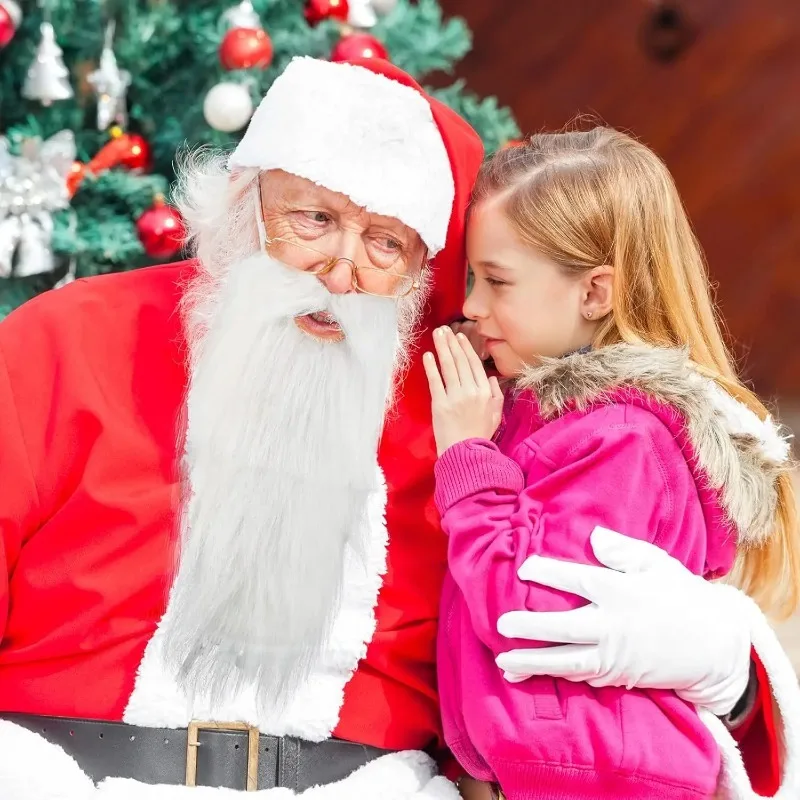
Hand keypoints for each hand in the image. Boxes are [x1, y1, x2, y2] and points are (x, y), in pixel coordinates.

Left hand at [423, 326, 503, 456]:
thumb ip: (496, 395)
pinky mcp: (440, 404)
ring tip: (437, 335)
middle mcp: (471, 391)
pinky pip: (436, 381)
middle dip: (452, 343)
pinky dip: (431, 367)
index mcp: (485, 392)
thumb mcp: (496, 414)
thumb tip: (491, 378)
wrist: (465, 453)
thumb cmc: (479, 435)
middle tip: (445, 329)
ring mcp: (455, 396)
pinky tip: (428, 355)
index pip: (474, 365)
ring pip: (448, 367)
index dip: (466, 349)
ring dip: (442, 348)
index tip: (459, 337)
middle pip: (460, 361)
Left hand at [495, 526, 753, 715]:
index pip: (579, 579)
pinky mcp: (618, 675)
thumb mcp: (658, 564)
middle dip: (532, 627)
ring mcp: (616, 655)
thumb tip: (594, 536)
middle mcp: (614, 625)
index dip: (549, 573)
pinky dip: (553, 677)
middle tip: (501, 625)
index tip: (524, 568)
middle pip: (566, 627)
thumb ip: (624, 551)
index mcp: (622, 592)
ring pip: (569, 661)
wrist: (715, 645)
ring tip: (503, 663)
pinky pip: (581, 677)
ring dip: (534, 663)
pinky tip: (528, 676)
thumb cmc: (683, 596)